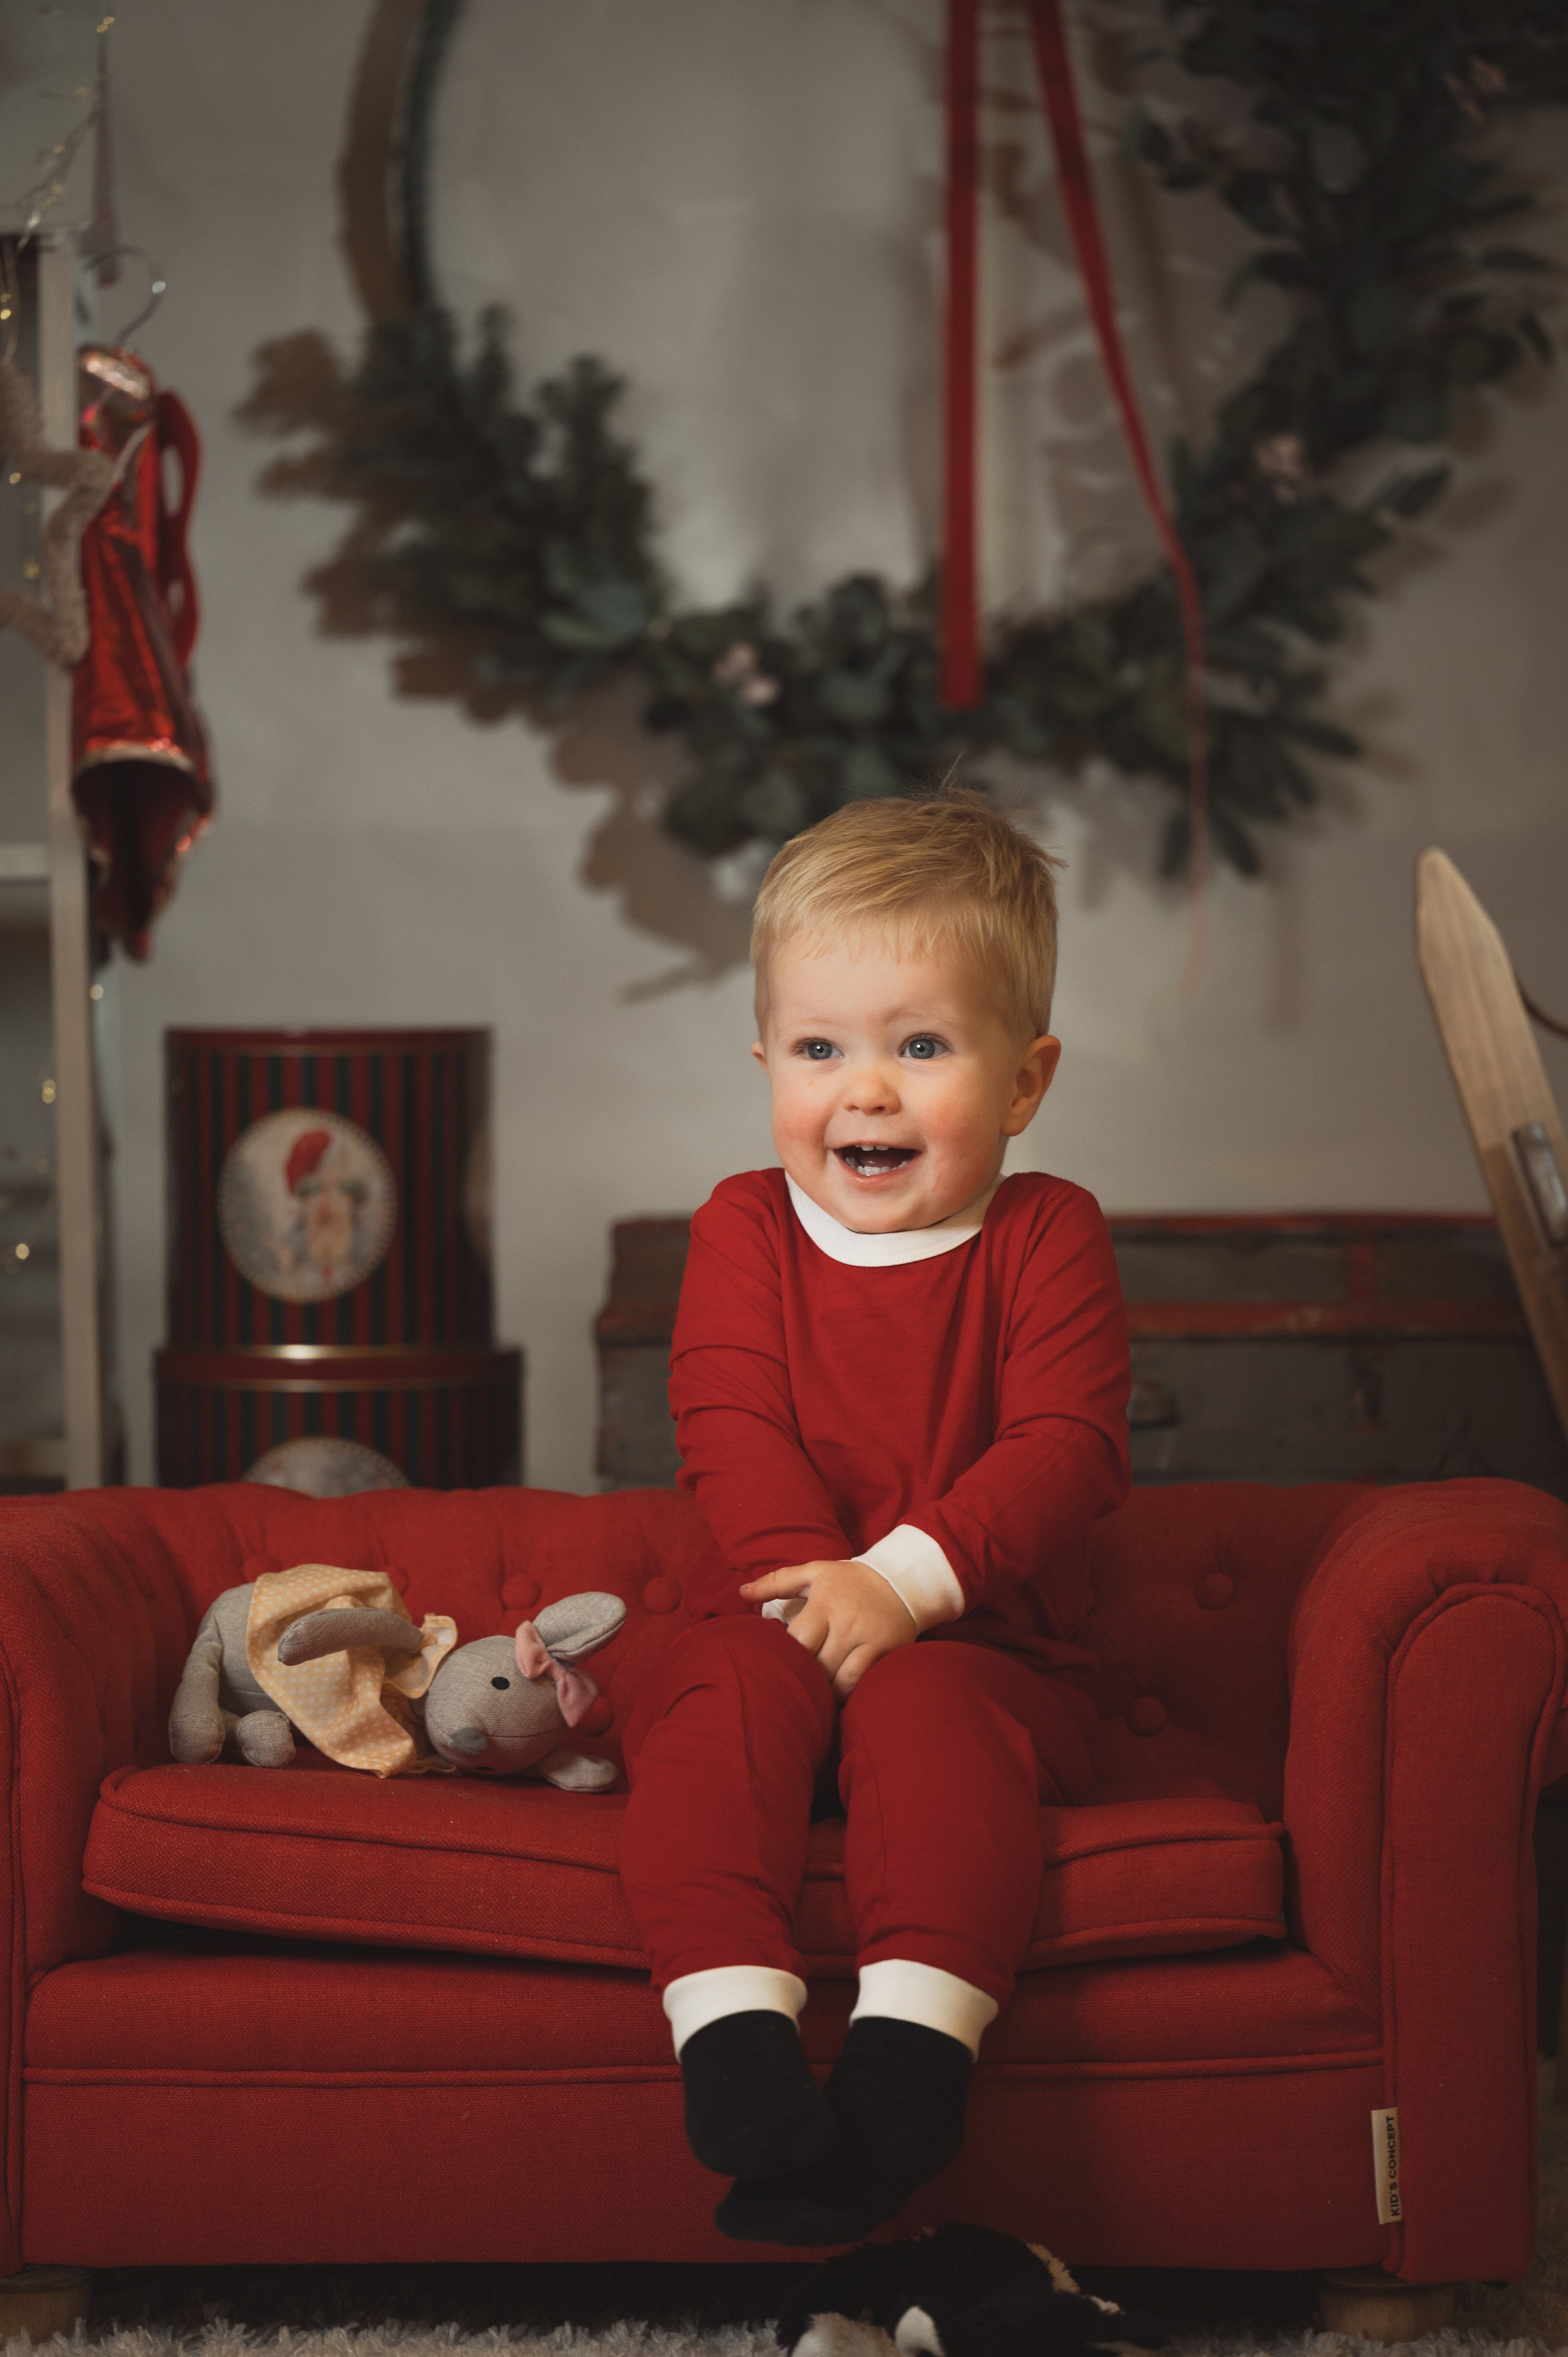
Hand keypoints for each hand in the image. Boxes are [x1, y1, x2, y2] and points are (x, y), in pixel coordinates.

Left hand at [740, 1558, 916, 1699]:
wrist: (900, 1581)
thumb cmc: (848, 1581)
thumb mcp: (814, 1572)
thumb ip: (777, 1582)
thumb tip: (742, 1591)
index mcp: (824, 1604)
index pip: (798, 1641)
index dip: (784, 1658)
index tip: (776, 1663)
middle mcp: (846, 1623)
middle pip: (816, 1665)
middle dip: (802, 1678)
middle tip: (791, 1683)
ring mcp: (868, 1640)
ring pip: (838, 1680)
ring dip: (823, 1692)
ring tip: (813, 1692)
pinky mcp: (885, 1652)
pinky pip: (860, 1683)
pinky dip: (845, 1694)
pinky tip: (834, 1694)